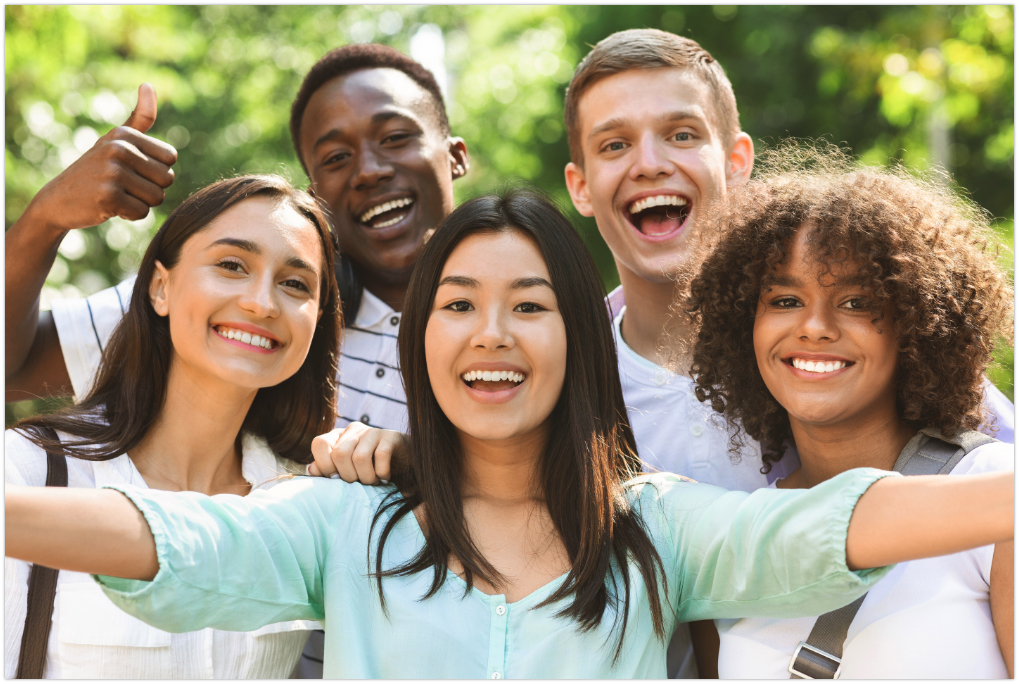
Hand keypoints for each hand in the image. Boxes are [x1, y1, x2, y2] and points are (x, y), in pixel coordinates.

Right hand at [25, 83, 177, 233]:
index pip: (170, 158)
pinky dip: (129, 215)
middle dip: (150, 188)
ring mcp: (113, 172)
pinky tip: (110, 207)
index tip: (132, 169)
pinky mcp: (108, 197)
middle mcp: (119, 149)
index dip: (155, 170)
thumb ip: (139, 118)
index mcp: (125, 134)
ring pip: (157, 197)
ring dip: (140, 203)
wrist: (58, 199)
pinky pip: (142, 212)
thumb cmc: (96, 170)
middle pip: (167, 179)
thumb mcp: (116, 140)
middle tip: (123, 186)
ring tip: (117, 195)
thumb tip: (148, 85)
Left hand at [308, 422, 407, 484]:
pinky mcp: (391, 436)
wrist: (405, 463)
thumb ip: (328, 470)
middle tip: (360, 483)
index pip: (319, 443)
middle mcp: (354, 430)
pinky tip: (385, 477)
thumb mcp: (348, 471)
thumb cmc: (371, 469)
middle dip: (349, 476)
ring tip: (373, 482)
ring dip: (366, 477)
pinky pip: (380, 456)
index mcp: (339, 436)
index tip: (337, 479)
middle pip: (339, 454)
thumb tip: (311, 469)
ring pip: (359, 457)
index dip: (324, 465)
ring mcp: (373, 431)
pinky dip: (382, 473)